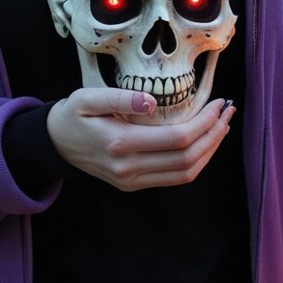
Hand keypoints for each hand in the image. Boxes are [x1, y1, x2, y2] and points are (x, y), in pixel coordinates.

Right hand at [46, 89, 234, 190]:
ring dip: (210, 150)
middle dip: (214, 135)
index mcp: (120, 144)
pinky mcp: (134, 185)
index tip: (218, 104)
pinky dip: (196, 162)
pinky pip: (174, 178)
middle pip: (187, 159)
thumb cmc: (73, 115)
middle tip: (227, 112)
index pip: (177, 139)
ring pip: (185, 173)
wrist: (55, 144)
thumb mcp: (88, 98)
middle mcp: (129, 169)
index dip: (204, 123)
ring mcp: (132, 181)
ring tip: (222, 126)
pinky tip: (204, 143)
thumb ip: (119, 98)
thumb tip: (152, 102)